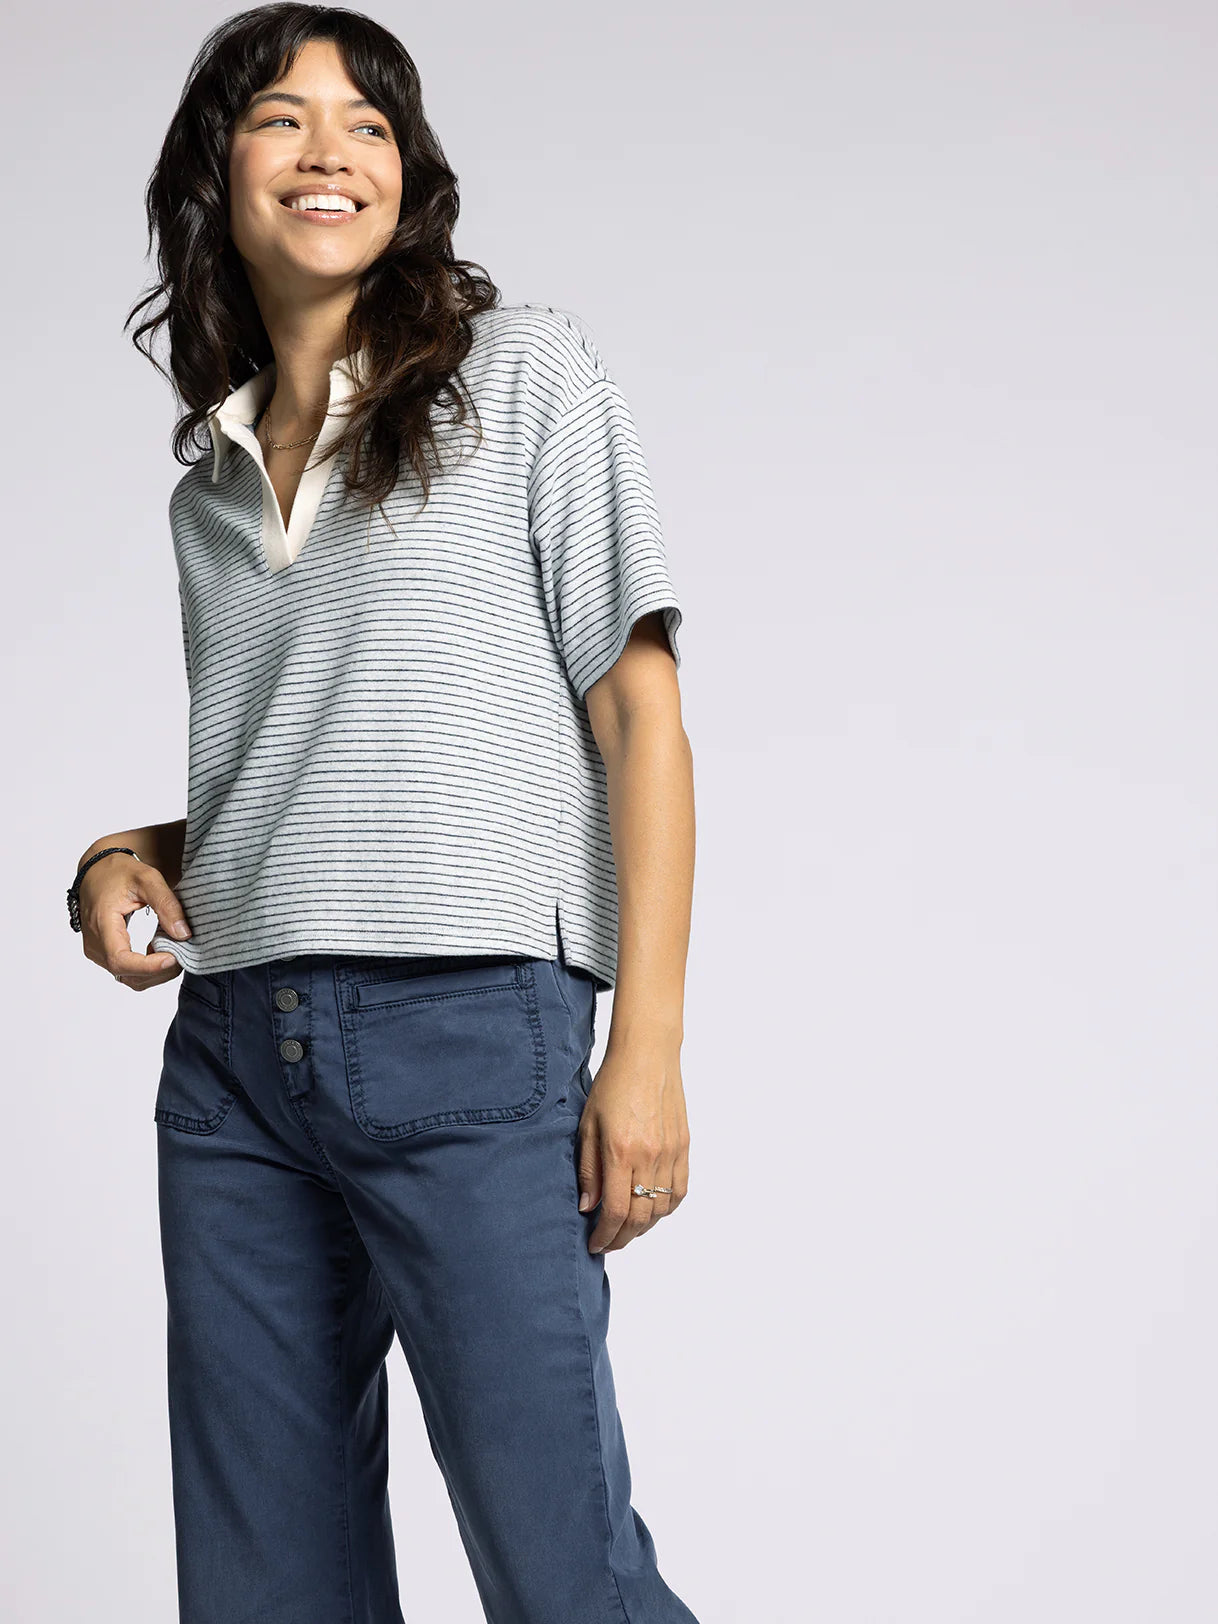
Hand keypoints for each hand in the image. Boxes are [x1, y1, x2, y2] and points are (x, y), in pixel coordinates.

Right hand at [76, 850, 190, 990]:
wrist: (97, 871)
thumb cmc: (119, 872)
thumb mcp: (147, 879)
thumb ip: (167, 904)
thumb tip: (183, 934)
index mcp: (101, 924)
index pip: (120, 960)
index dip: (148, 966)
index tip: (174, 957)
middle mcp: (94, 944)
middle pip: (127, 975)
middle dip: (159, 971)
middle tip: (182, 953)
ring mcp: (97, 952)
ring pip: (129, 978)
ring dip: (155, 972)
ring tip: (174, 951)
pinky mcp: (103, 954)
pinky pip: (127, 973)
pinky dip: (148, 969)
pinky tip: (162, 951)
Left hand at [576, 1042, 689, 1253]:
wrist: (647, 1055)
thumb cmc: (612, 1084)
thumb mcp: (587, 1125)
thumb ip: (588, 1169)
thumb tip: (588, 1207)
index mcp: (620, 1152)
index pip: (615, 1211)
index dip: (605, 1235)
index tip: (595, 1244)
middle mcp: (648, 1156)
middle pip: (640, 1217)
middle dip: (621, 1238)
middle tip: (608, 1243)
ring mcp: (670, 1152)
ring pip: (661, 1209)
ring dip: (643, 1227)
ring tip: (627, 1228)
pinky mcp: (684, 1146)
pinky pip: (679, 1190)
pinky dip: (666, 1209)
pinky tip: (652, 1211)